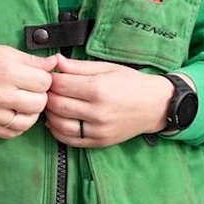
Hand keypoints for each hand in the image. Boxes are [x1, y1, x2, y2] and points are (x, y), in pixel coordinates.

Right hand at [0, 43, 59, 138]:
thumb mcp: (4, 52)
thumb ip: (32, 60)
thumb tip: (55, 63)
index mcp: (8, 72)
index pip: (45, 82)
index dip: (44, 78)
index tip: (36, 76)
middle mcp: (1, 95)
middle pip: (40, 103)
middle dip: (39, 95)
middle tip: (29, 88)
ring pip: (30, 120)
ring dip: (31, 111)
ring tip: (23, 101)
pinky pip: (14, 132)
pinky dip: (19, 124)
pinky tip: (14, 112)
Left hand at [43, 56, 172, 146]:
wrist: (155, 105)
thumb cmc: (131, 83)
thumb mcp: (106, 68)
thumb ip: (78, 66)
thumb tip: (55, 61)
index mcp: (99, 89)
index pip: (60, 85)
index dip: (50, 79)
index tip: (50, 76)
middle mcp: (98, 112)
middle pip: (57, 105)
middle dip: (48, 96)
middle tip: (49, 90)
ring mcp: (98, 130)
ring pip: (59, 124)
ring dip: (50, 113)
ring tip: (53, 103)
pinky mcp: (99, 142)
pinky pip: (69, 140)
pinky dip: (57, 130)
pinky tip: (58, 120)